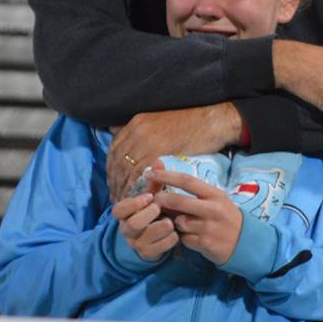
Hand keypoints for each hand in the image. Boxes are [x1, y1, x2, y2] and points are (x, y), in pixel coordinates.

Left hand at [107, 103, 242, 200]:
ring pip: (126, 167)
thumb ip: (141, 131)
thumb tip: (117, 130)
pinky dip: (134, 186)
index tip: (113, 183)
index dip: (111, 168)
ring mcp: (146, 138)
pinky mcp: (157, 149)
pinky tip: (137, 197)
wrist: (211, 120)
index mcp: (137, 122)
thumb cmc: (190, 124)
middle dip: (114, 180)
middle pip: (117, 159)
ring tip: (124, 201)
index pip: (115, 148)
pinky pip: (138, 172)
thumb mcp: (160, 122)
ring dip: (122, 186)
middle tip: (115, 196)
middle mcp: (137, 129)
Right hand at [112, 186, 178, 261]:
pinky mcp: (148, 254)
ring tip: (170, 220)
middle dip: (151, 213)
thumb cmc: (151, 213)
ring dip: (165, 224)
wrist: (153, 239)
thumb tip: (159, 161)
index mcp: (123, 215)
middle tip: (160, 208)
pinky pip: (163, 245)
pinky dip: (172, 237)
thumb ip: (154, 182)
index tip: (149, 197)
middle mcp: (127, 230)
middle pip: (134, 224)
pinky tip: (175, 232)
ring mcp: (137, 244)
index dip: (134, 203)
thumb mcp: (151, 198)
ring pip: (150, 234)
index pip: (119, 210)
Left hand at [147, 168, 242, 265]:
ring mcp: (209, 227)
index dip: (167, 176)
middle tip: (153, 200)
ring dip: (174, 223)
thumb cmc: (225, 216)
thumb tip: (167, 182)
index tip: (152, 173)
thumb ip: (194, 193)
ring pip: (179, 222)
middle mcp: (212, 209)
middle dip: (162, 200)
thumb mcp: (216, 200)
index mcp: (214, 194)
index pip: (187, 181)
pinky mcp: (206, 244)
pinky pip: (184, 239)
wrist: (245, 242)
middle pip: (179, 201)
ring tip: (181, 224)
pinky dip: (183, 237)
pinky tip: (190, 236)